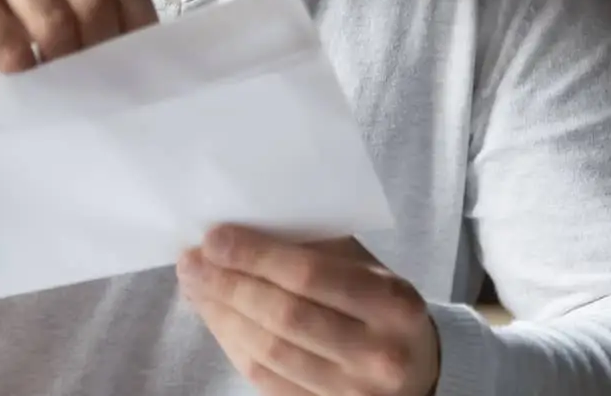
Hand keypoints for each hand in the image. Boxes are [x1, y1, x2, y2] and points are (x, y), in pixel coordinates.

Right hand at [0, 0, 159, 71]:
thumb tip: (128, 36)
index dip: (138, 23)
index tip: (142, 60)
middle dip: (106, 51)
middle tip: (106, 85)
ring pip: (57, 24)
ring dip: (67, 66)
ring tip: (68, 87)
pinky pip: (9, 46)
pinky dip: (25, 73)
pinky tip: (26, 84)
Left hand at [178, 226, 439, 395]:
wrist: (418, 367)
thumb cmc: (380, 304)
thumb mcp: (365, 266)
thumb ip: (313, 246)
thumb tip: (240, 231)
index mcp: (392, 303)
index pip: (309, 274)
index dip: (255, 256)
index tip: (214, 238)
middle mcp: (378, 353)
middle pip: (284, 315)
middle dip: (227, 285)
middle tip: (192, 262)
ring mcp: (353, 391)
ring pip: (269, 352)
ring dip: (221, 315)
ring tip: (196, 287)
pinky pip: (266, 380)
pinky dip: (233, 345)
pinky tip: (216, 318)